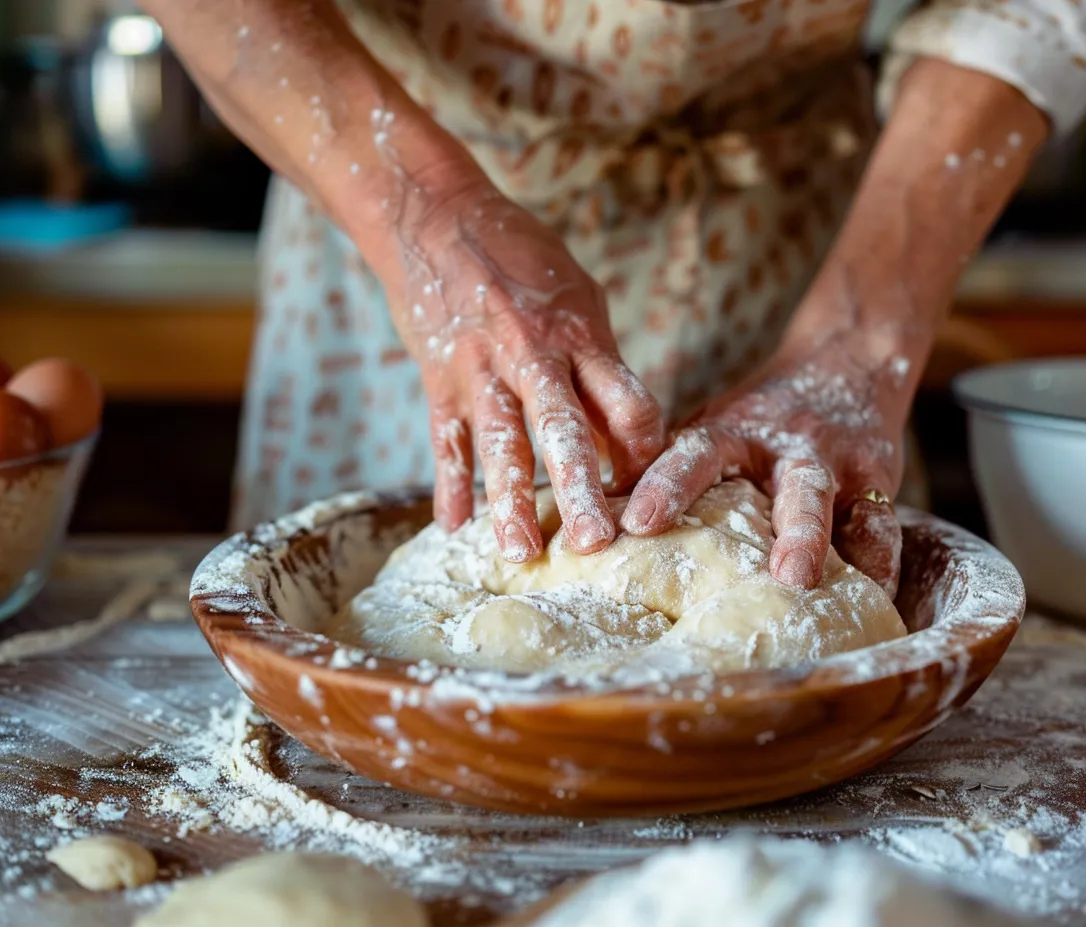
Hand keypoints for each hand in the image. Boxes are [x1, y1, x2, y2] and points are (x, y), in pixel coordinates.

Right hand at [392, 181, 664, 561]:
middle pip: (563, 431)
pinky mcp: (439, 379)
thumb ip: (601, 364)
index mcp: (578, 334)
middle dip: (581, 490)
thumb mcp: (579, 297)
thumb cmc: (521, 256)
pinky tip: (453, 526)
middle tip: (597, 544)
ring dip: (509, 502)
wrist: (436, 216)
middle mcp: (532, 355)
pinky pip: (446, 441)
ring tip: (521, 551)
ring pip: (499, 446)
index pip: (627, 400)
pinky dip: (449, 483)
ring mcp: (480, 369)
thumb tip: (624, 436)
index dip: (644, 449)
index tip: (649, 489)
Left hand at [620, 336, 907, 596]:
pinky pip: (881, 524)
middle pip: (765, 479)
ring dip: (810, 538)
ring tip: (799, 581)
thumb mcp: (714, 428)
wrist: (848, 361)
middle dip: (752, 519)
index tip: (635, 524)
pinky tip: (870, 599)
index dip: (665, 487)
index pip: (694, 455)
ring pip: (823, 499)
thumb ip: (670, 468)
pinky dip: (878, 563)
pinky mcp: (876, 479)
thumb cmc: (757, 420)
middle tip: (742, 562)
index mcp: (730, 432)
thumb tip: (598, 525)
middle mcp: (782, 446)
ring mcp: (832, 462)